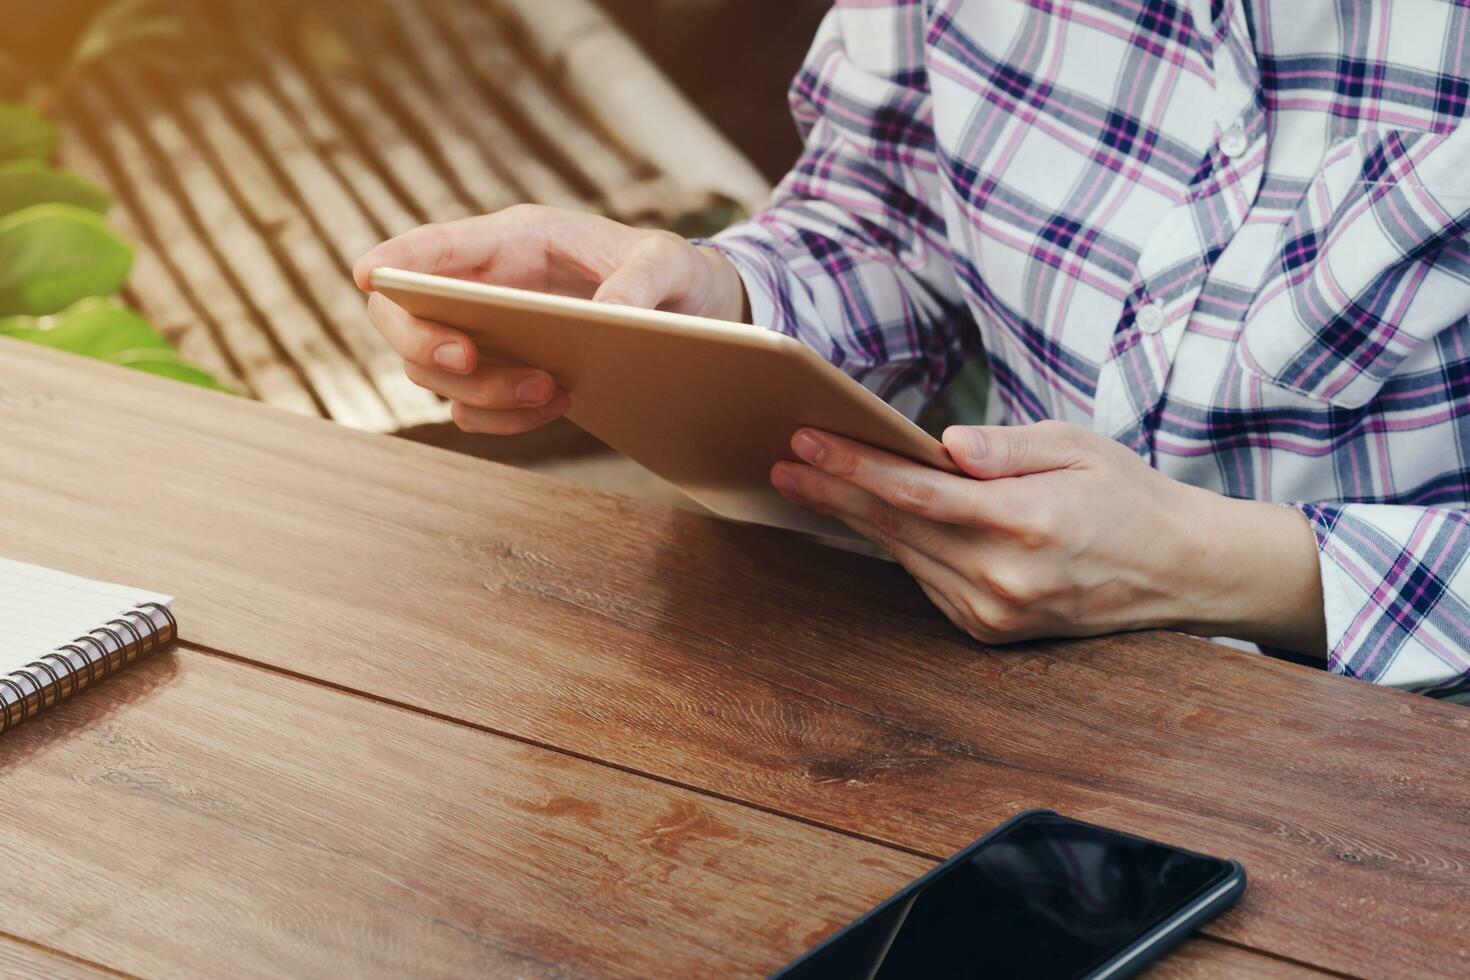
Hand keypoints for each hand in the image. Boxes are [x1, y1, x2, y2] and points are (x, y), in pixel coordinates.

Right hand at [353, 204, 746, 434]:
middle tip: (467, 355)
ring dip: (481, 390)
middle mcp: (485, 289)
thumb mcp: (669, 262)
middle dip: (424, 341)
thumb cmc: (669, 272)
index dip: (396, 261)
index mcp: (514, 241)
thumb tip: (614, 314)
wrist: (689, 317)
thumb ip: (643, 279)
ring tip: (550, 390)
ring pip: (434, 374)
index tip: (367, 274)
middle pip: (405, 318)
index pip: (435, 248)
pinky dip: (502, 419)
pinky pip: (470, 410)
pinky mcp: (502, 380)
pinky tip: (558, 404)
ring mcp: (486, 338)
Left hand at [770, 420, 1326, 652]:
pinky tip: (871, 520)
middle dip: (833, 494)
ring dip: (855, 521)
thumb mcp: (1077, 448)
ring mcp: (994, 612)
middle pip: (896, 527)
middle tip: (784, 465)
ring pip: (905, 557)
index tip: (807, 444)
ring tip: (811, 485)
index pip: (917, 492)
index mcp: (1025, 522)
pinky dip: (899, 548)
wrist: (1178, 572)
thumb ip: (1007, 448)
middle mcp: (1002, 576)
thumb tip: (944, 444)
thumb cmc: (1127, 497)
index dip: (855, 468)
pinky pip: (927, 582)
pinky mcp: (990, 630)